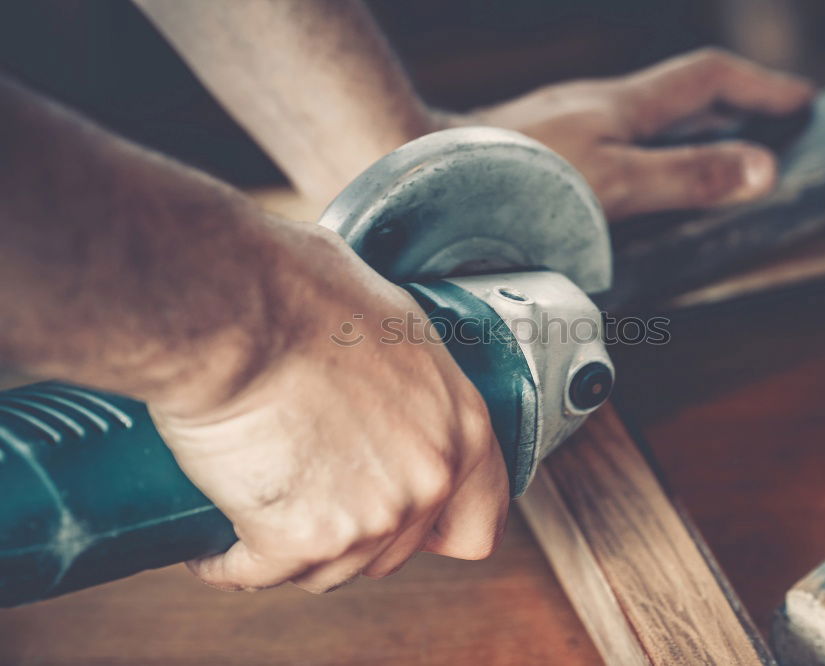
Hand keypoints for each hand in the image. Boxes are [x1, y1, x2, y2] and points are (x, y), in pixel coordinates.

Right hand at [149, 220, 508, 591]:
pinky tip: (211, 545)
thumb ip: (408, 373)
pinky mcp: (299, 541)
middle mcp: (428, 478)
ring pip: (329, 570)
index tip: (408, 526)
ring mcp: (369, 518)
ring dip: (294, 553)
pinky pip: (258, 574)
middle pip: (396, 551)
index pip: (478, 519)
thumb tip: (382, 371)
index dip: (438, 528)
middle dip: (354, 534)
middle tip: (314, 500)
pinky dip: (228, 563)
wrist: (233, 311)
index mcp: (461, 426)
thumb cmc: (297, 292)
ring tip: (258, 516)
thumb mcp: (389, 318)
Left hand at [452, 48, 813, 219]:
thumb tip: (763, 168)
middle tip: (770, 131)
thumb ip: (687, 177)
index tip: (803, 103)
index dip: (761, 89)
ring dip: (686, 135)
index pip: (709, 78)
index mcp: (622, 105)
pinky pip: (610, 147)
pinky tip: (634, 193)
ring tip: (714, 164)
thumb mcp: (616, 183)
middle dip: (731, 109)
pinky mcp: (539, 153)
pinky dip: (643, 159)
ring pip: (642, 123)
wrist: (425, 177)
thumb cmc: (515, 181)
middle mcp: (594, 106)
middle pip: (679, 96)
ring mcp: (565, 126)